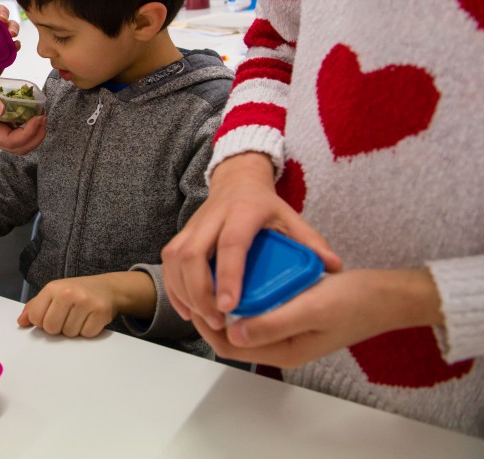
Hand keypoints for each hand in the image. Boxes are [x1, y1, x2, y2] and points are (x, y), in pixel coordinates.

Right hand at [0, 70, 45, 154]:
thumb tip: (1, 110)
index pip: (11, 141)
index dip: (29, 133)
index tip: (39, 116)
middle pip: (17, 148)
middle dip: (36, 137)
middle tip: (44, 118)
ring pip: (18, 145)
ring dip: (34, 136)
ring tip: (40, 117)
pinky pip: (15, 135)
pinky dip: (28, 129)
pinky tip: (31, 114)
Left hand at [17, 272, 154, 337]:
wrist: (108, 288)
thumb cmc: (77, 292)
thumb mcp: (54, 293)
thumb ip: (35, 306)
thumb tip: (21, 322)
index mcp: (53, 288)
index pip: (36, 317)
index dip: (42, 322)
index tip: (51, 316)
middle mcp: (68, 293)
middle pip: (52, 328)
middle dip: (58, 328)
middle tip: (67, 317)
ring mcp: (85, 302)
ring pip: (69, 334)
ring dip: (73, 330)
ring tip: (80, 316)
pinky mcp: (100, 312)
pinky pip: (86, 335)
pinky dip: (87, 331)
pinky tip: (90, 319)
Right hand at [161, 152, 341, 330]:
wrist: (237, 181)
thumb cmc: (265, 205)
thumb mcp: (291, 217)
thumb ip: (311, 241)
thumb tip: (333, 266)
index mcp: (243, 212)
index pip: (231, 245)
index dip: (228, 276)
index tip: (229, 306)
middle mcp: (212, 217)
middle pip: (192, 254)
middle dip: (199, 291)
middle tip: (216, 319)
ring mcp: (192, 225)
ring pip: (175, 259)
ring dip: (183, 291)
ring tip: (202, 318)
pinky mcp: (181, 234)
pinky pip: (167, 261)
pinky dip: (173, 287)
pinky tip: (186, 308)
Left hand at [192, 268, 442, 367]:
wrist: (387, 296)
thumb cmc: (353, 301)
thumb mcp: (311, 308)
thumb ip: (273, 323)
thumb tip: (233, 333)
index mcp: (284, 352)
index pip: (229, 347)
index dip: (207, 325)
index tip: (198, 295)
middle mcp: (282, 347)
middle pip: (232, 338)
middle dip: (212, 314)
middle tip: (202, 282)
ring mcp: (287, 333)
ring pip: (244, 324)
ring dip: (228, 305)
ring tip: (218, 276)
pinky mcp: (293, 318)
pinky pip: (260, 312)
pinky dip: (247, 298)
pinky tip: (243, 274)